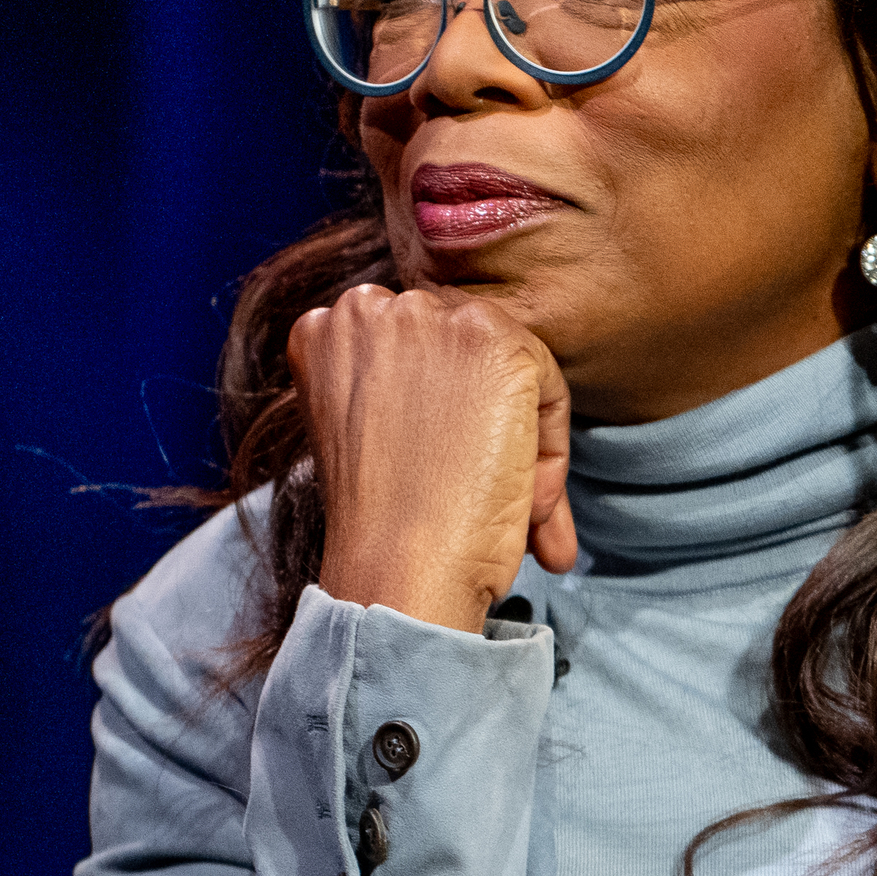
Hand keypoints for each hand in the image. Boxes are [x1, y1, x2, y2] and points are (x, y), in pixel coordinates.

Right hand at [289, 285, 579, 632]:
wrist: (396, 569)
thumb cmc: (380, 525)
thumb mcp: (367, 431)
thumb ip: (402, 386)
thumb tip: (463, 386)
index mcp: (326, 328)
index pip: (417, 348)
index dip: (446, 416)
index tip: (452, 474)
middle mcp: (369, 306)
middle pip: (463, 353)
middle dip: (488, 424)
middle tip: (492, 498)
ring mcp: (432, 319)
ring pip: (510, 368)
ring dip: (523, 443)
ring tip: (518, 512)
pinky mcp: (494, 342)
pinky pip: (548, 388)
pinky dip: (549, 454)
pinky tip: (526, 504)